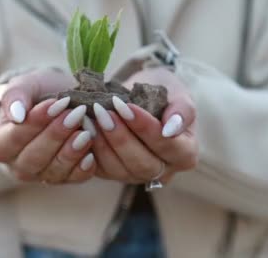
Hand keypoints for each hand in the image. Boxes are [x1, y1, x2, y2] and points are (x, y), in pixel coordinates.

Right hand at [0, 69, 96, 183]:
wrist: (65, 100)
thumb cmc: (40, 92)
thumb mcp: (26, 85)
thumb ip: (15, 96)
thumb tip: (17, 116)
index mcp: (2, 144)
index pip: (13, 139)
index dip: (34, 123)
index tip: (54, 104)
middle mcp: (19, 165)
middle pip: (34, 158)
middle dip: (56, 135)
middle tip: (75, 114)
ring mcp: (43, 174)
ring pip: (55, 170)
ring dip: (71, 151)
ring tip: (86, 132)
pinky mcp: (66, 178)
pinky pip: (75, 178)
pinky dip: (83, 168)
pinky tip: (91, 154)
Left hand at [91, 67, 197, 184]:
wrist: (141, 93)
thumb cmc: (164, 92)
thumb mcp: (178, 92)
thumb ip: (182, 110)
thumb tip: (171, 129)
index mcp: (184, 154)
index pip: (168, 147)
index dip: (146, 128)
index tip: (128, 107)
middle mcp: (163, 171)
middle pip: (143, 164)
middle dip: (120, 137)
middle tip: (102, 111)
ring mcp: (136, 175)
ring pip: (119, 169)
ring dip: (102, 143)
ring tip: (90, 118)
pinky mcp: (112, 173)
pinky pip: (100, 168)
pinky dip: (89, 148)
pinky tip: (82, 128)